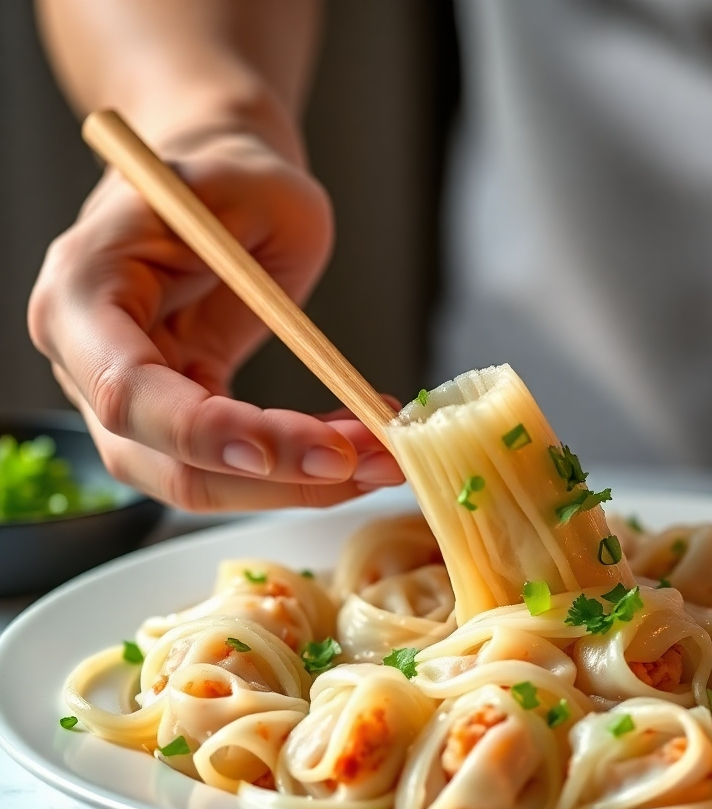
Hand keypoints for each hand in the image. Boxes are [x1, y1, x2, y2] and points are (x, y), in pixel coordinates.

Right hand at [28, 130, 402, 511]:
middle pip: (168, 462)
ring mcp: (130, 404)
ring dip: (302, 484)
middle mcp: (88, 362)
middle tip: (376, 459)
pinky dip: (301, 469)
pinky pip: (237, 471)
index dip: (215, 434)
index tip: (315, 449)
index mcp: (83, 293)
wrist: (222, 191)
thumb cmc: (231, 176)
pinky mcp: (179, 425)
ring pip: (207, 484)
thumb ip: (270, 273)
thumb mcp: (258, 185)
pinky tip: (355, 443)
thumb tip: (317, 360)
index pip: (130, 392)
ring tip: (383, 455)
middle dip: (281, 476)